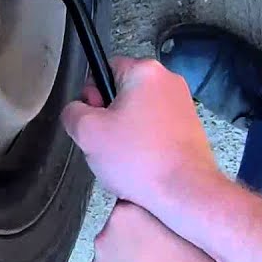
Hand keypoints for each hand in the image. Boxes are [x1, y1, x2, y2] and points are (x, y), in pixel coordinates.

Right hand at [62, 57, 222, 212]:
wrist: (185, 192)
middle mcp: (168, 82)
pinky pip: (155, 129)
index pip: (104, 68)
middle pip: (122, 92)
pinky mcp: (189, 127)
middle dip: (110, 117)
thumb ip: (72, 113)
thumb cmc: (143, 162)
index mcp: (145, 72)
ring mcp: (182, 105)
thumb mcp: (87, 133)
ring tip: (127, 157)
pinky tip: (143, 164)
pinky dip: (145, 144)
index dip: (92, 95)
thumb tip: (75, 112)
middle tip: (109, 142)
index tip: (95, 118)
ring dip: (127, 133)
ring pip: (138, 113)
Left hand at [91, 201, 237, 261]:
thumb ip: (178, 214)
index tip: (169, 223)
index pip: (138, 199)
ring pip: (118, 254)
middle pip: (124, 226)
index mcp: (128, 212)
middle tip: (168, 251)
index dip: (155, 211)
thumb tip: (175, 211)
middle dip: (141, 235)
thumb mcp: (199, 232)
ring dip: (132, 259)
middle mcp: (105, 234)